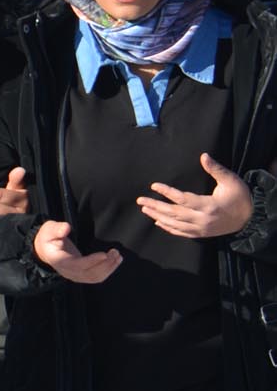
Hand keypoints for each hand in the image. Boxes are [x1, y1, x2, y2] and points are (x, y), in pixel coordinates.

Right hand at [32, 219, 121, 283]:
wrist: (45, 250)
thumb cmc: (48, 238)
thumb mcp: (48, 229)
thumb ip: (57, 229)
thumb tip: (66, 228)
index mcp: (59, 260)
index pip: (77, 265)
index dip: (91, 261)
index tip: (104, 254)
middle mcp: (67, 271)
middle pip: (88, 273)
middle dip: (105, 264)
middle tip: (115, 252)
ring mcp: (74, 275)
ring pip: (94, 277)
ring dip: (109, 268)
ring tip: (117, 256)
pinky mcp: (81, 275)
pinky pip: (96, 277)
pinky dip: (107, 271)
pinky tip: (115, 261)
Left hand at [139, 153, 253, 241]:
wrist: (249, 218)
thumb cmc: (239, 196)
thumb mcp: (230, 180)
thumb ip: (215, 169)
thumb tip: (203, 156)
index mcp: (208, 205)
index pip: (182, 199)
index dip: (166, 192)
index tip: (153, 186)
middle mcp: (202, 219)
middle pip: (174, 213)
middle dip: (156, 206)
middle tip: (140, 200)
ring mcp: (201, 229)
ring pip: (175, 224)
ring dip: (158, 216)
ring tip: (145, 209)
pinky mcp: (201, 234)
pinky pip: (181, 233)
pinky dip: (168, 228)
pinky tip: (158, 222)